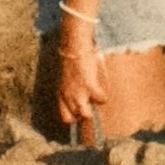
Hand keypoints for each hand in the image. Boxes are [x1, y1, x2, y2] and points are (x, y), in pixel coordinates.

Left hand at [52, 13, 105, 144]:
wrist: (74, 46)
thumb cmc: (71, 57)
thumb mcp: (66, 76)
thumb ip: (70, 87)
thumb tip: (80, 91)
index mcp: (61, 94)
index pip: (65, 117)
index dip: (74, 118)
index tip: (80, 114)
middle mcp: (68, 96)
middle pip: (76, 118)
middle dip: (84, 114)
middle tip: (91, 107)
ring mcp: (78, 93)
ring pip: (87, 114)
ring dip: (93, 109)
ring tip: (97, 101)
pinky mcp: (89, 86)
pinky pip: (100, 99)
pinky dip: (104, 97)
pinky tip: (104, 91)